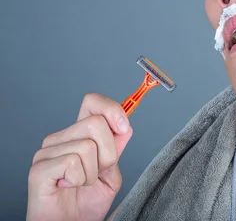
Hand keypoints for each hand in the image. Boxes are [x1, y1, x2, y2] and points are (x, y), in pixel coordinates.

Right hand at [27, 93, 132, 220]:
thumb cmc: (85, 204)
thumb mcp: (111, 174)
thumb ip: (117, 149)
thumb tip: (124, 126)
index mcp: (78, 135)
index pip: (92, 103)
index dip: (112, 109)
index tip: (123, 127)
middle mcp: (60, 139)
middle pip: (96, 123)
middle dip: (108, 153)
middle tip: (98, 172)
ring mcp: (47, 153)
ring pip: (87, 146)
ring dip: (93, 172)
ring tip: (82, 183)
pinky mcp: (39, 169)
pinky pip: (72, 162)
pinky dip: (80, 179)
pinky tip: (69, 187)